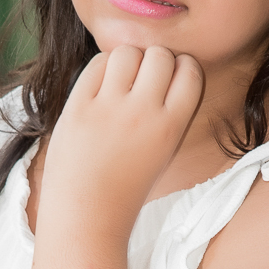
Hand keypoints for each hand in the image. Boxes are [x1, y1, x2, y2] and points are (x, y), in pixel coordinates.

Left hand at [39, 46, 203, 236]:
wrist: (87, 215)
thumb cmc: (126, 188)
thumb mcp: (164, 153)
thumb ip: (170, 115)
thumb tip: (166, 70)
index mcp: (171, 127)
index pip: (190, 71)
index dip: (180, 68)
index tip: (169, 80)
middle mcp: (144, 114)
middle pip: (160, 55)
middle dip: (153, 61)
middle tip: (141, 82)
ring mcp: (109, 108)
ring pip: (127, 52)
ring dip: (126, 61)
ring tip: (119, 82)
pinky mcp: (78, 107)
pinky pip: (96, 64)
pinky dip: (100, 69)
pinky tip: (99, 88)